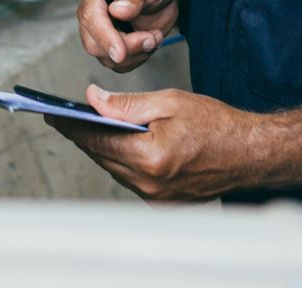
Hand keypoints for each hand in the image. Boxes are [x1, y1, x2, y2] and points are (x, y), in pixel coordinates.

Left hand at [47, 85, 261, 201]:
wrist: (250, 153)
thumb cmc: (216, 124)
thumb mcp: (169, 102)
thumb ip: (126, 104)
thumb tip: (91, 100)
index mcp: (150, 157)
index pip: (97, 139)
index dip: (71, 125)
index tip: (51, 113)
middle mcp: (149, 184)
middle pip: (101, 156)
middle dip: (82, 135)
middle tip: (63, 116)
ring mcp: (155, 197)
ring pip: (113, 168)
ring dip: (101, 147)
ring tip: (85, 126)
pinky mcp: (162, 202)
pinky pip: (130, 178)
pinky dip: (120, 160)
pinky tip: (117, 143)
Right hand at [78, 0, 178, 72]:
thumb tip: (117, 11)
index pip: (90, 18)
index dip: (104, 37)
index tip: (120, 52)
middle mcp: (94, 14)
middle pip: (94, 44)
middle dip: (124, 48)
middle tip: (150, 38)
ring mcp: (104, 31)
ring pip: (107, 58)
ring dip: (135, 54)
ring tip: (154, 36)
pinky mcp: (117, 44)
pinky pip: (121, 64)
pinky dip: (138, 58)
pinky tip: (151, 41)